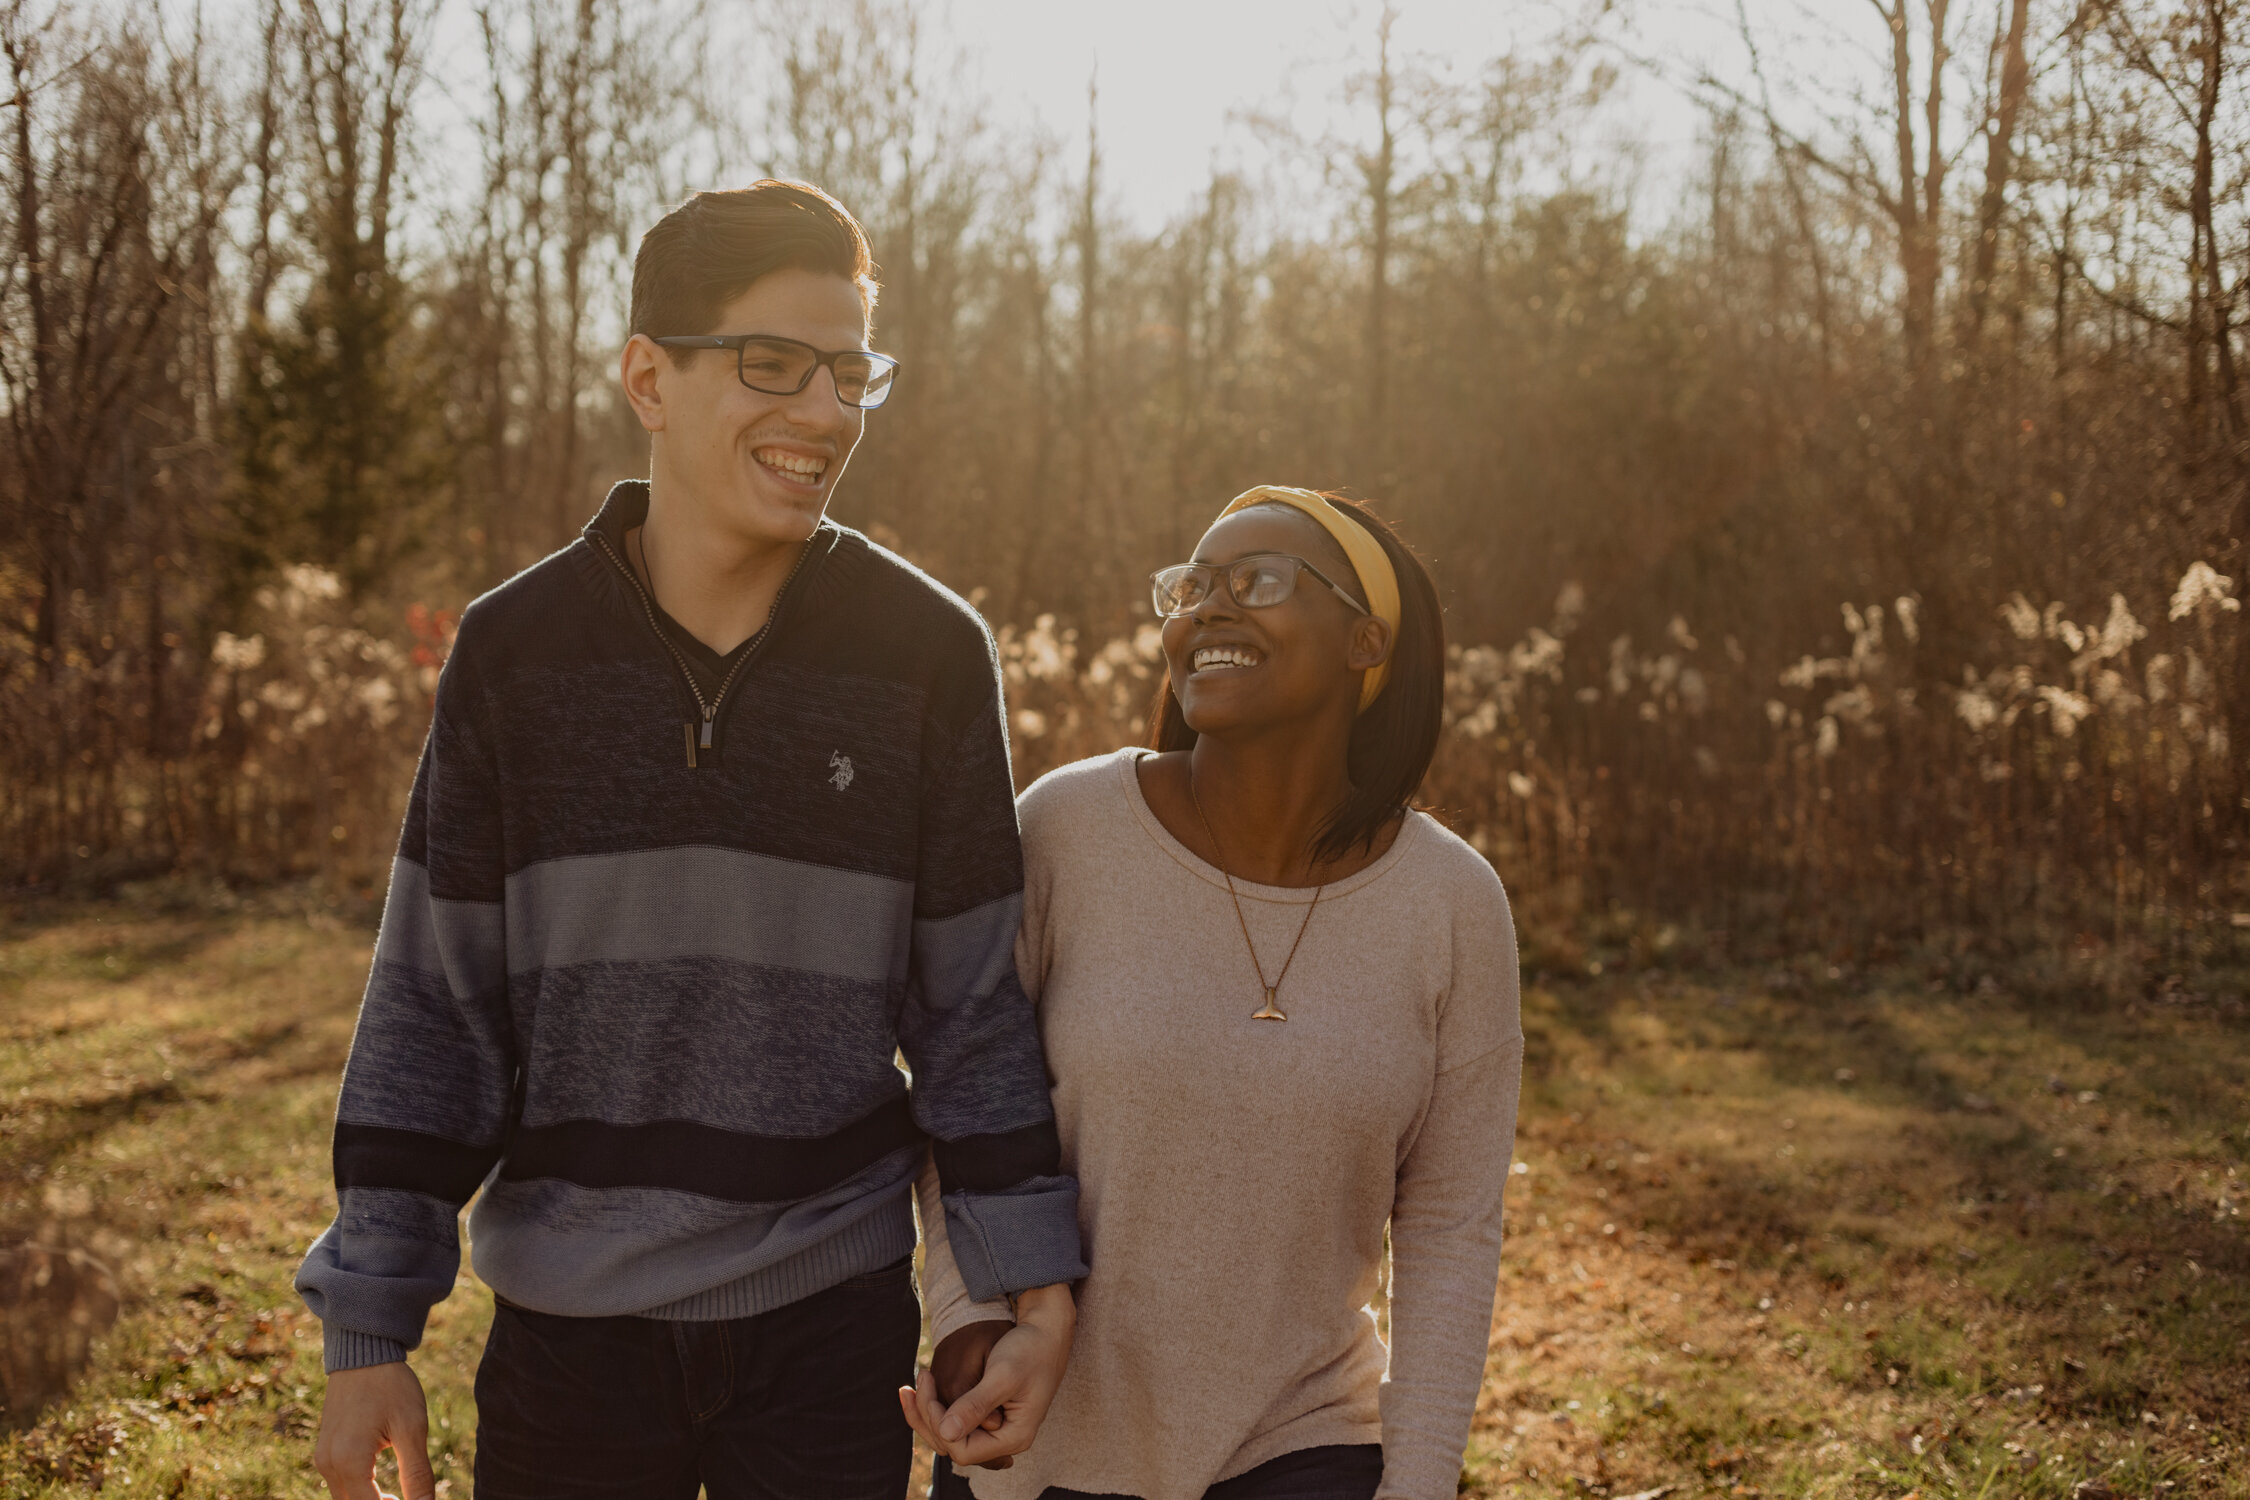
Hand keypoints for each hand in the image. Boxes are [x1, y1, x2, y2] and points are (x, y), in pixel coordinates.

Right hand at [313, 1361, 434, 1499]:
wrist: (364, 1352)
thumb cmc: (391, 1386)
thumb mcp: (412, 1428)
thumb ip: (417, 1474)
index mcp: (349, 1461)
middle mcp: (328, 1464)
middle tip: (410, 1499)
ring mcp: (323, 1458)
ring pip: (345, 1499)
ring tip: (398, 1498)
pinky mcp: (325, 1451)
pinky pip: (340, 1485)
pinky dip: (360, 1493)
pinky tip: (383, 1489)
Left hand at [898, 1284, 1074, 1469]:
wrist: (1047, 1331)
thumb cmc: (1030, 1349)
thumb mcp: (1003, 1375)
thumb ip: (976, 1405)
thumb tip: (946, 1433)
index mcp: (1014, 1437)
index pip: (963, 1449)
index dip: (939, 1424)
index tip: (930, 1385)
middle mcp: (1005, 1439)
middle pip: (954, 1445)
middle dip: (927, 1417)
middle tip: (913, 1384)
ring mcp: (998, 1429)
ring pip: (952, 1434)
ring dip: (928, 1412)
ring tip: (910, 1387)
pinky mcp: (991, 1415)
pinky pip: (958, 1420)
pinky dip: (939, 1406)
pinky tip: (927, 1387)